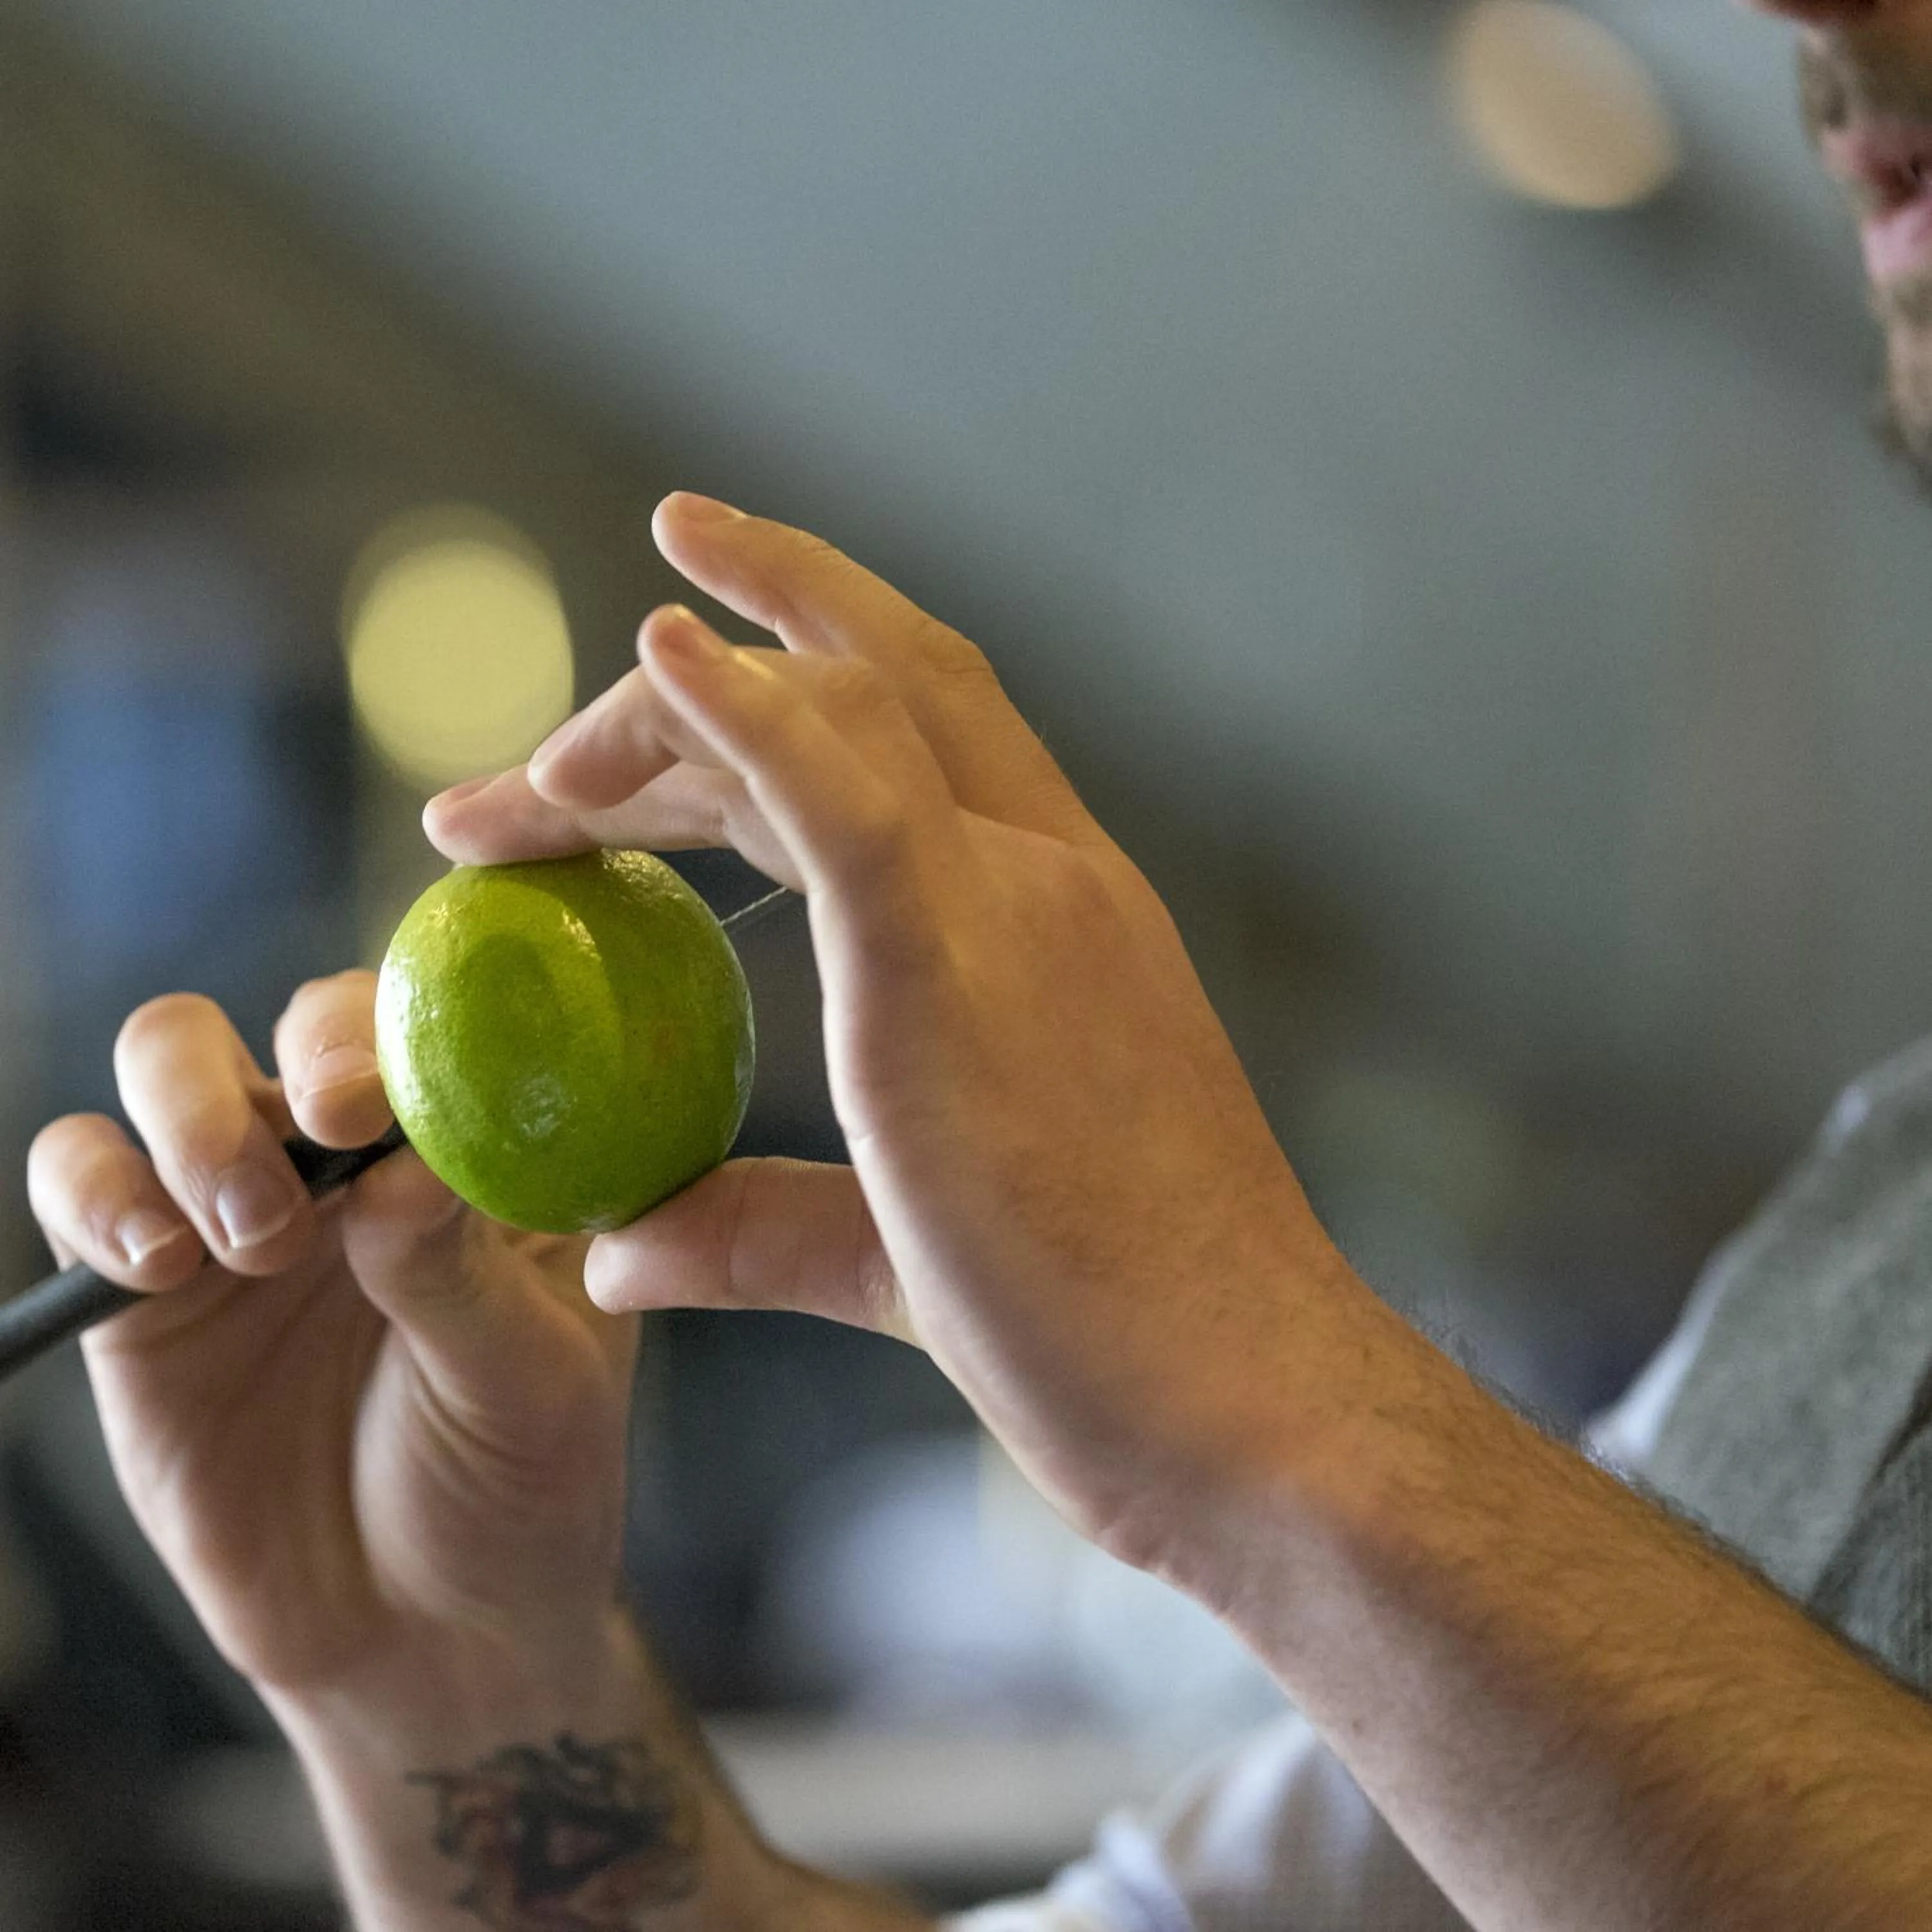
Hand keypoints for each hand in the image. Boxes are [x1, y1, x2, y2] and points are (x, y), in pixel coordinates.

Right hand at [26, 979, 637, 1696]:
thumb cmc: (520, 1484)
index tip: (375, 1103)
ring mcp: (240, 1217)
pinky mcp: (142, 1302)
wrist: (435, 1637)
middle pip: (274, 1027)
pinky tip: (153, 1267)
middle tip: (317, 1139)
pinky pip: (79, 1191)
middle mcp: (350, 1160)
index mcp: (465, 1154)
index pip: (413, 1028)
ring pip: (163, 1071)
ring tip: (251, 1240)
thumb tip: (399, 1168)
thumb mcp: (531, 1379)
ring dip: (185, 1123)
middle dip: (276, 1065)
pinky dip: (95, 1196)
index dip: (382, 1036)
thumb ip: (459, 1269)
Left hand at [428, 494, 1369, 1566]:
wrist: (1250, 1415)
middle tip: (522, 778)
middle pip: (855, 697)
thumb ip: (763, 1225)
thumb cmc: (1113, 1344)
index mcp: (1059, 918)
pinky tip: (658, 651)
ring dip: (662, 712)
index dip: (799, 652)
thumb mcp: (905, 1255)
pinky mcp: (960, 972)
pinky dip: (745, 710)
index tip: (671, 623)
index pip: (923, 730)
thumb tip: (614, 1247)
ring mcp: (1018, 909)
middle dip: (681, 699)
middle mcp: (1047, 879)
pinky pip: (845, 794)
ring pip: (837, 711)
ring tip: (510, 794)